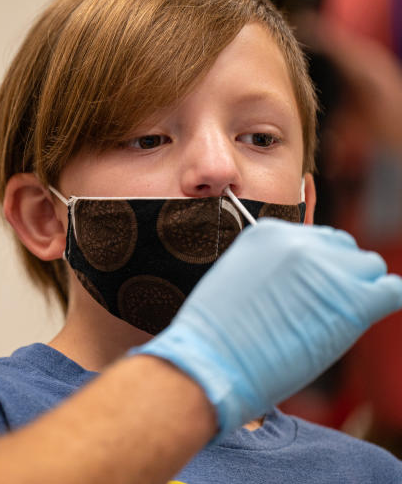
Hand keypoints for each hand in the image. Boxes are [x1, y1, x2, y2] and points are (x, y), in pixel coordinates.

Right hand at [133, 219, 401, 438]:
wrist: (210, 362)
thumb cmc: (216, 337)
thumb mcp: (236, 279)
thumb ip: (272, 268)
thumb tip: (302, 282)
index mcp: (268, 233)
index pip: (316, 240)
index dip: (316, 269)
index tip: (307, 292)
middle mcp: (299, 241)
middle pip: (346, 250)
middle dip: (339, 277)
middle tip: (319, 310)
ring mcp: (327, 268)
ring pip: (370, 269)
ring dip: (358, 293)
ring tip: (329, 322)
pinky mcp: (352, 300)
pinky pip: (392, 291)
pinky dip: (386, 302)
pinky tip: (363, 319)